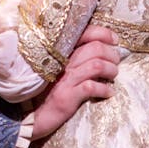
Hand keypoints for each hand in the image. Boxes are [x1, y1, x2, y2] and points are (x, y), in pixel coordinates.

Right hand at [29, 25, 119, 139]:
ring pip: (97, 65)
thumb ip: (75, 57)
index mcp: (62, 52)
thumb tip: (102, 49)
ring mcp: (65, 79)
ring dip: (111, 70)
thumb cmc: (49, 90)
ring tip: (113, 76)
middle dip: (112, 54)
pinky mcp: (67, 96)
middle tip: (115, 62)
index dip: (103, 33)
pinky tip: (108, 93)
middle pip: (96, 47)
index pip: (85, 33)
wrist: (33, 115)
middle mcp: (63, 61)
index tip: (114, 40)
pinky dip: (105, 89)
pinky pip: (91, 87)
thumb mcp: (60, 69)